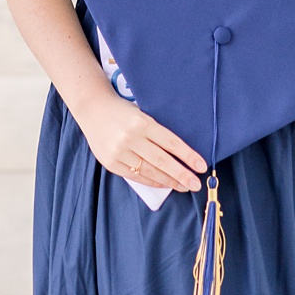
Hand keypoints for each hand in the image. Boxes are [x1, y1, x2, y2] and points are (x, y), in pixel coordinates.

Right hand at [75, 90, 204, 191]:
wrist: (93, 109)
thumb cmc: (123, 111)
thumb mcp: (143, 114)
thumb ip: (157, 133)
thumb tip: (180, 155)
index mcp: (143, 123)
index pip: (172, 143)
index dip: (188, 156)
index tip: (202, 166)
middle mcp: (131, 138)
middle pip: (163, 161)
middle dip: (182, 174)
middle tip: (196, 184)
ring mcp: (119, 152)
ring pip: (150, 171)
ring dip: (169, 181)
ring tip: (183, 186)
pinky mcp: (111, 163)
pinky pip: (135, 177)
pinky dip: (152, 181)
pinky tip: (164, 184)